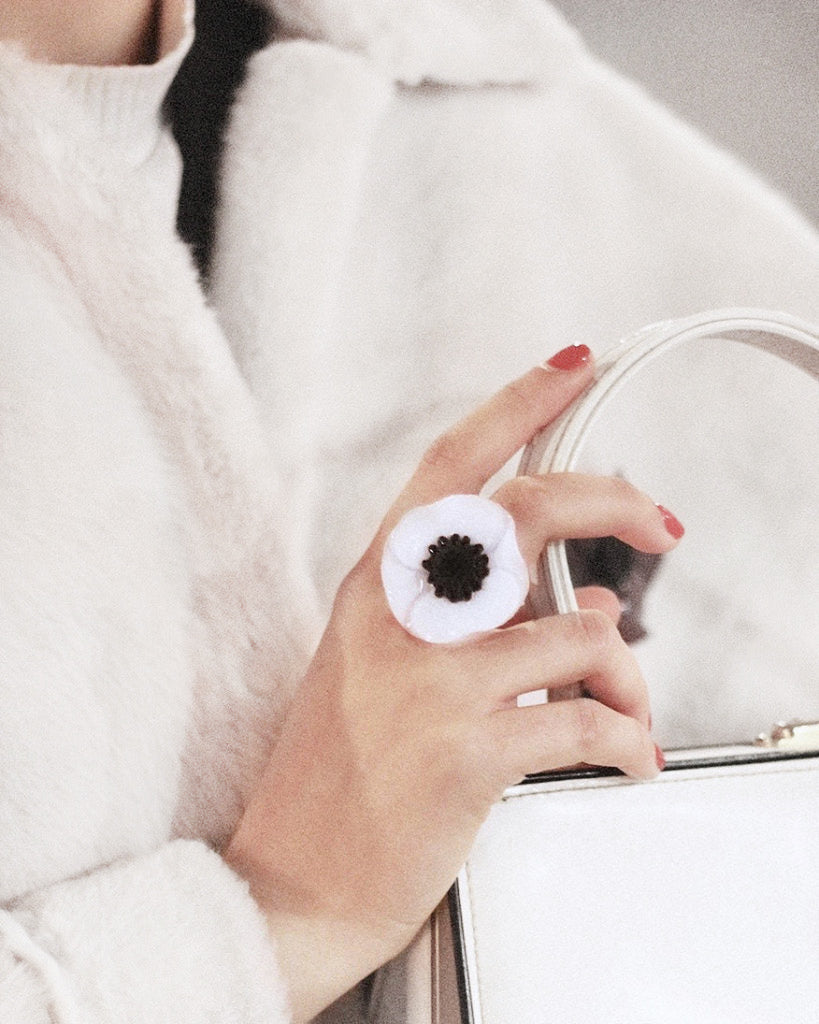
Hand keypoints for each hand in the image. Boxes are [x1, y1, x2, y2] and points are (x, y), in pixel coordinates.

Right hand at [224, 349, 682, 1019]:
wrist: (294, 879)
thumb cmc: (337, 772)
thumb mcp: (390, 673)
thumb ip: (483, 622)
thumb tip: (582, 600)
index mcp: (377, 585)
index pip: (450, 463)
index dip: (517, 403)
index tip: (571, 367)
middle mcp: (402, 617)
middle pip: (528, 510)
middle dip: (619, 501)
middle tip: (660, 525)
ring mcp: (431, 682)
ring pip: (583, 627)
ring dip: (630, 672)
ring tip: (629, 706)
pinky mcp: (466, 753)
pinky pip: (587, 722)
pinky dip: (628, 741)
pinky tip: (625, 757)